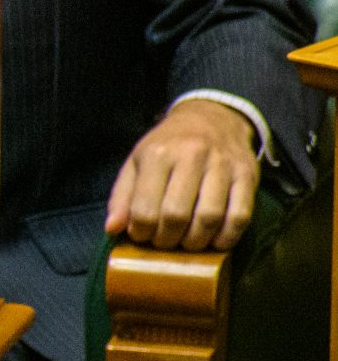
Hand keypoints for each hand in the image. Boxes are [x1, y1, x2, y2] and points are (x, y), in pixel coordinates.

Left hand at [105, 97, 261, 251]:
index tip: (141, 236)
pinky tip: (215, 241)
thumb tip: (112, 229)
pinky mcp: (248, 175)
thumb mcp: (137, 162)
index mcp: (158, 154)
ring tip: (187, 243)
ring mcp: (223, 166)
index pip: (145, 208)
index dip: (141, 231)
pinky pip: (241, 215)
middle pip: (177, 215)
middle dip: (168, 239)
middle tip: (164, 243)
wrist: (212, 117)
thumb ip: (122, 196)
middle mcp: (192, 157)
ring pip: (210, 217)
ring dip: (196, 241)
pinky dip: (227, 236)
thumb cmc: (168, 146)